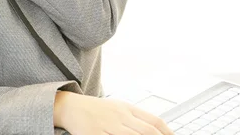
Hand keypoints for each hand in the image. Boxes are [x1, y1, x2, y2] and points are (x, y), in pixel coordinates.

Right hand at [58, 92, 174, 134]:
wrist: (71, 107)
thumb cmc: (98, 110)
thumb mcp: (118, 108)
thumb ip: (136, 118)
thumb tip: (157, 129)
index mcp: (127, 109)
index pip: (154, 121)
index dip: (168, 133)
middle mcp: (119, 117)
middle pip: (146, 131)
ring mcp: (107, 127)